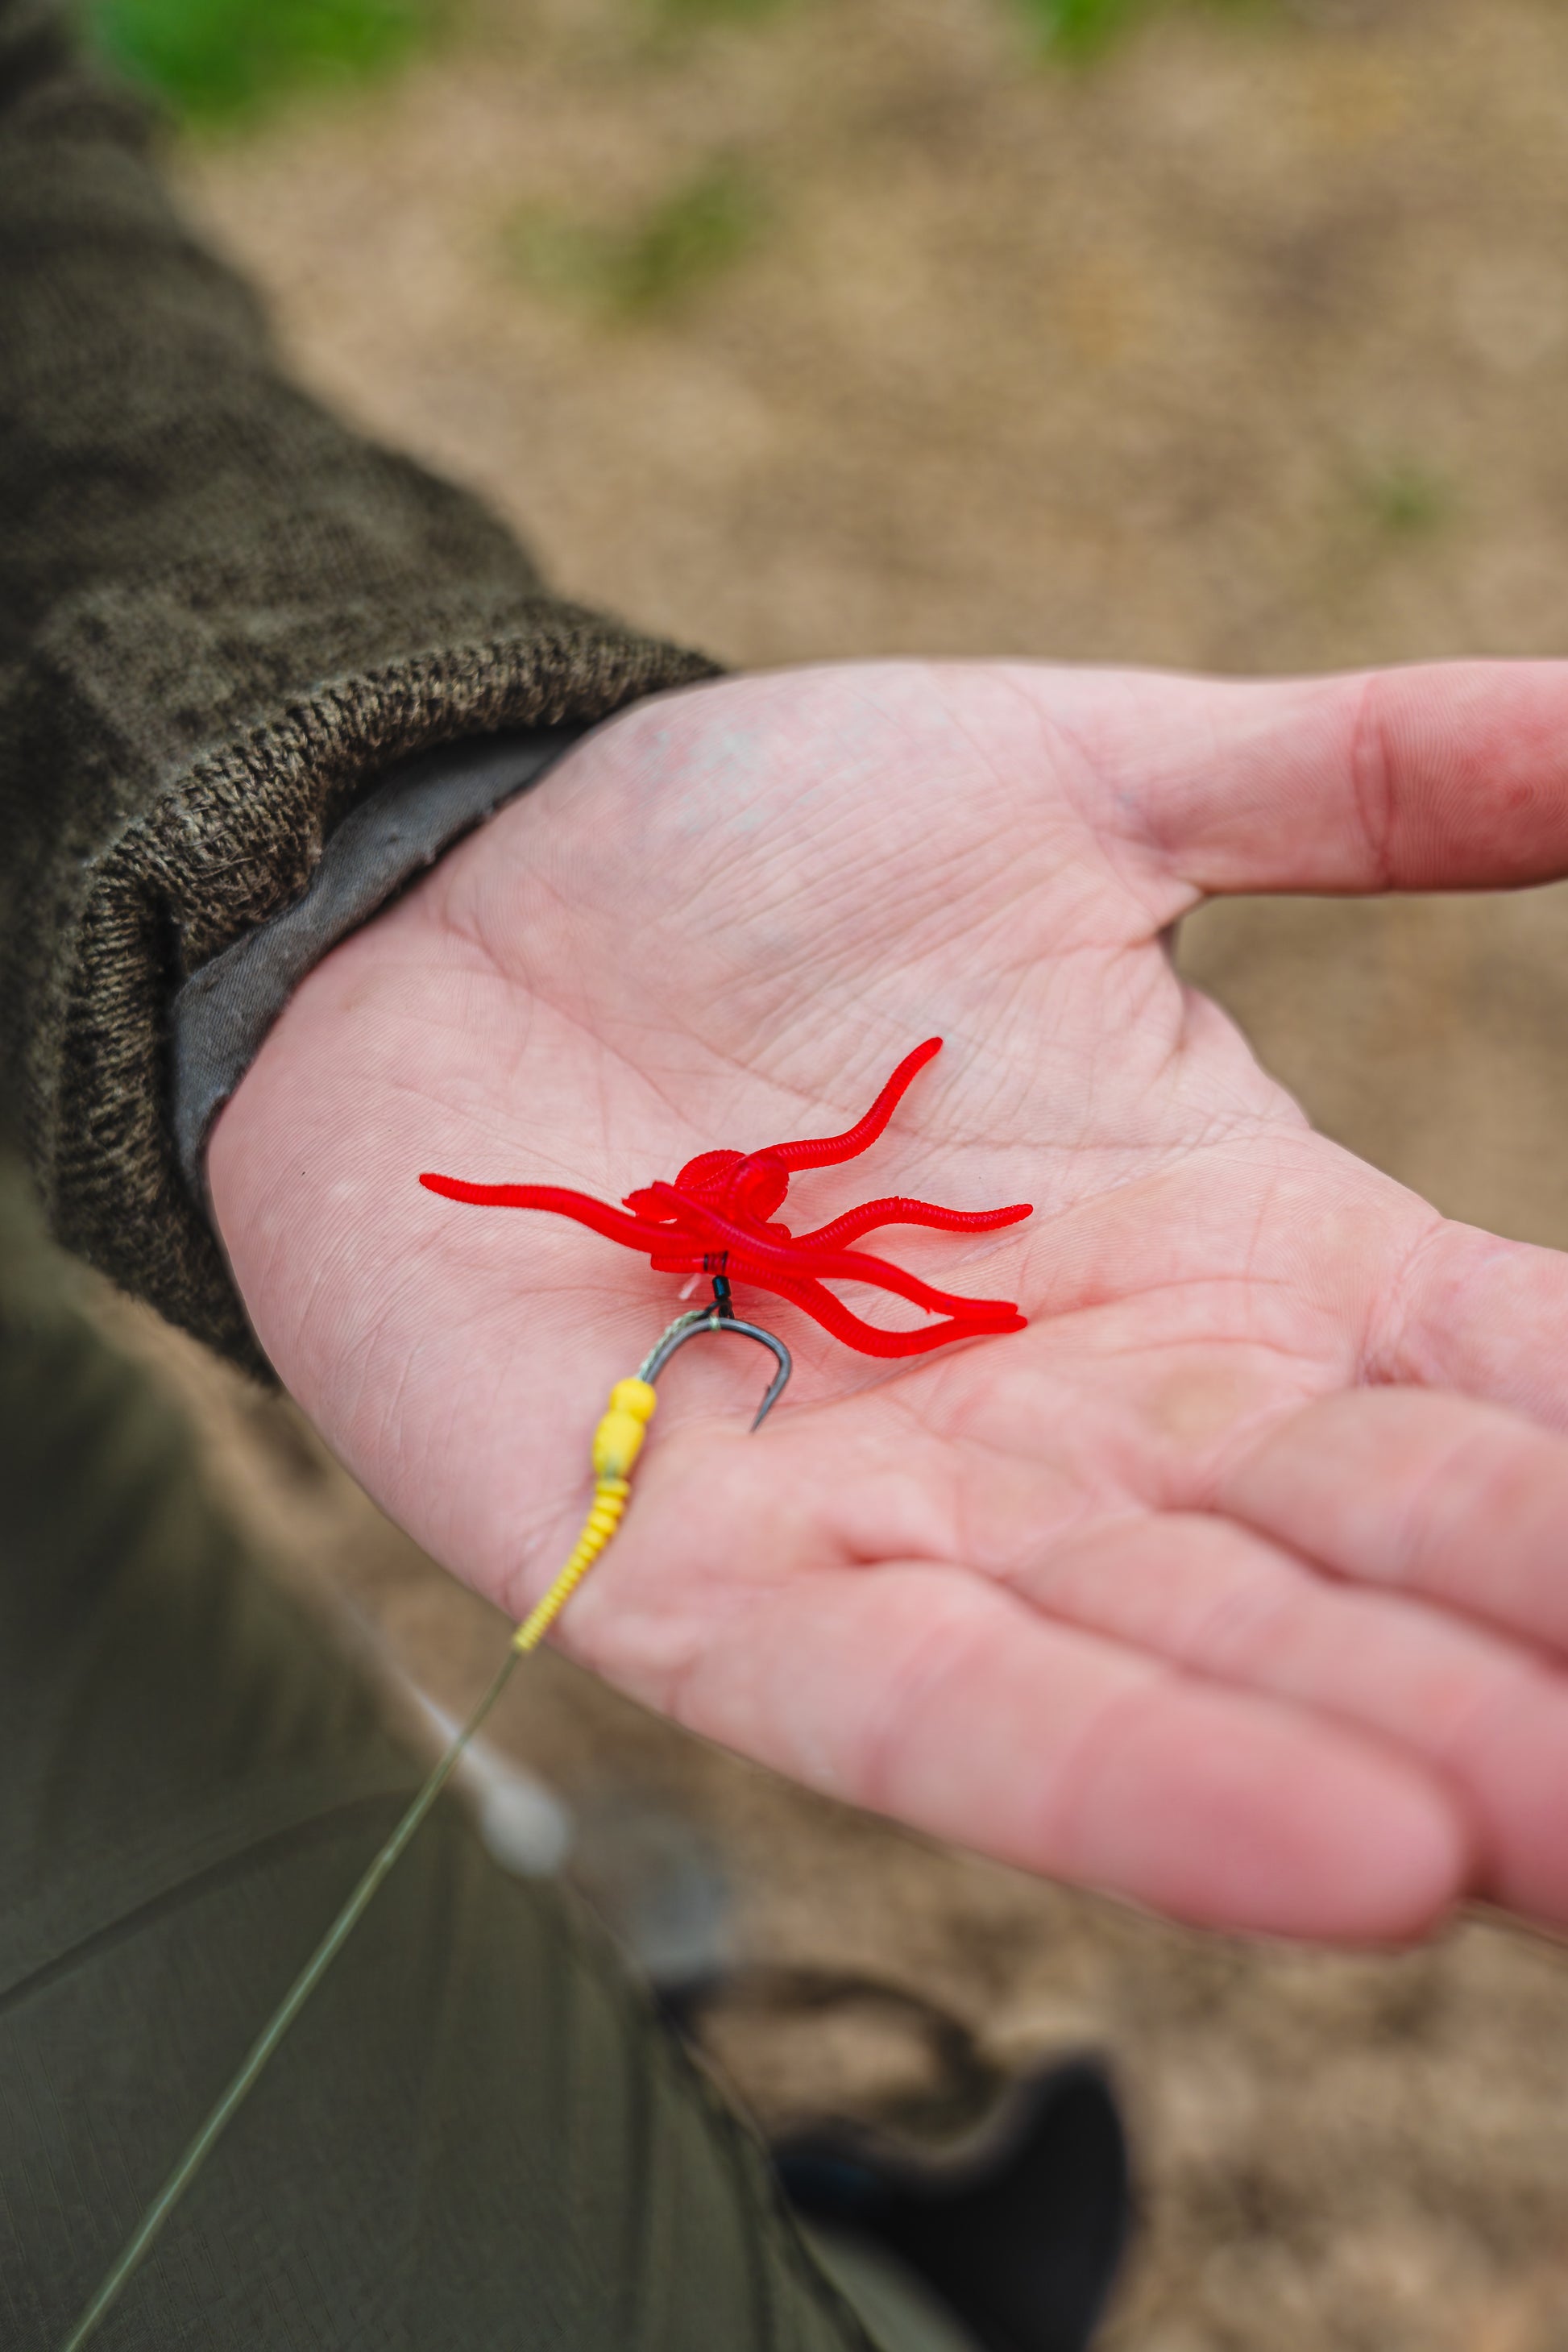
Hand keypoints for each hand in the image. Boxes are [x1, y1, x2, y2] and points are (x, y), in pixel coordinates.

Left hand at [210, 660, 1567, 1940]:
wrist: (449, 910)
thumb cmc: (751, 862)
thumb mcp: (1087, 782)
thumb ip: (1368, 778)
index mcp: (1244, 1253)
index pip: (1510, 1386)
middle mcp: (1119, 1419)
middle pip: (1386, 1562)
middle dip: (1558, 1661)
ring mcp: (925, 1518)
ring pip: (1203, 1668)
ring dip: (1405, 1754)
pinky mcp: (719, 1584)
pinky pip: (944, 1705)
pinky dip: (1132, 1781)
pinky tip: (1357, 1866)